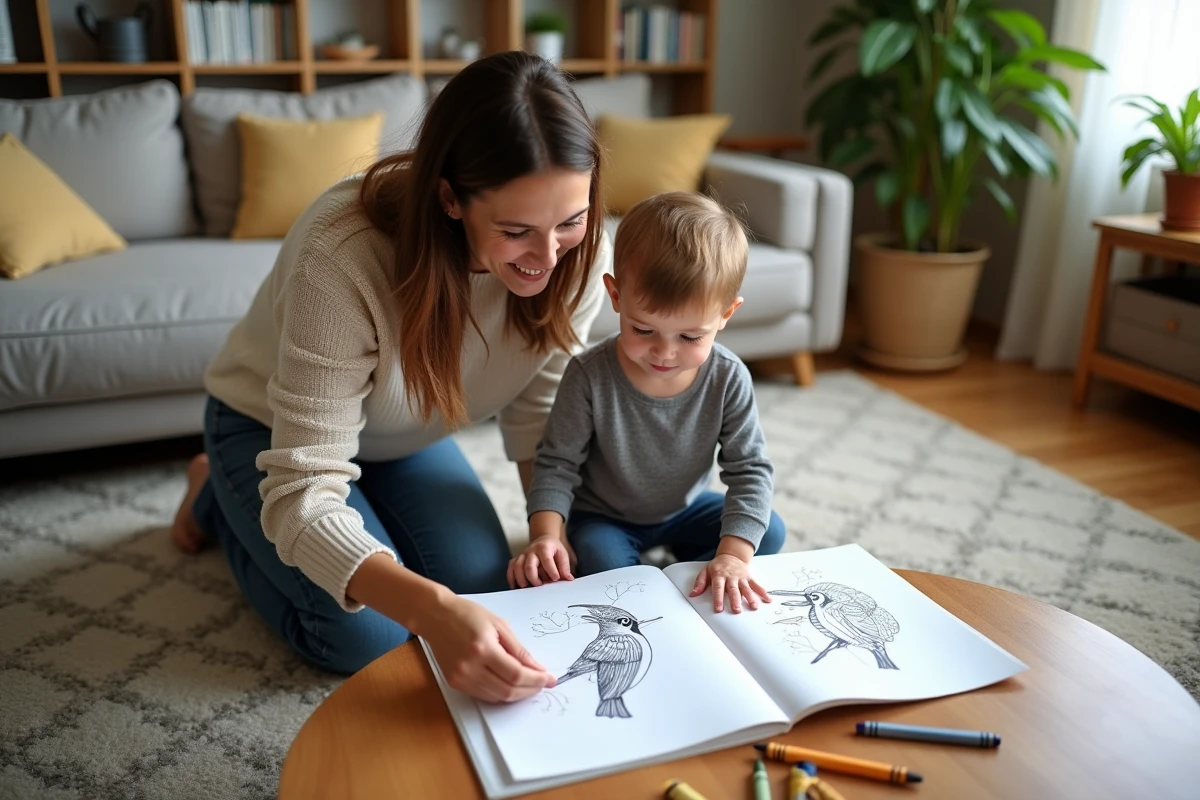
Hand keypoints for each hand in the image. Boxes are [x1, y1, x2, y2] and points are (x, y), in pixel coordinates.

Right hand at [422, 594, 555, 702]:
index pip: (516, 674)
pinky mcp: (455, 683)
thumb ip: (519, 649)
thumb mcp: (499, 625)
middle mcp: (470, 667)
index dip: (536, 679)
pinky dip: (501, 693)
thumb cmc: (468, 614)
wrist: (435, 616)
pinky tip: (511, 684)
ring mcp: (460, 678)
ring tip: (530, 684)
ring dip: (517, 694)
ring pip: (497, 697)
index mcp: (483, 649)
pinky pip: (484, 695)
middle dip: (530, 689)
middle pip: (508, 690)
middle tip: (543, 683)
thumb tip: (537, 668)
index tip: (550, 679)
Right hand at [507, 534, 573, 587]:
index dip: (551, 570)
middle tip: (540, 585)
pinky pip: (511, 568)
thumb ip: (564, 567)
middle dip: (534, 578)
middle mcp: (531, 550)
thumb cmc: (553, 549)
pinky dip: (511, 578)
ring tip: (528, 587)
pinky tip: (516, 586)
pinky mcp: (517, 559)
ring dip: (522, 579)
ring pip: (517, 567)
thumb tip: (568, 579)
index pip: (546, 560)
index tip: (556, 579)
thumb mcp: (562, 554)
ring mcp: (522, 555)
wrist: (543, 540)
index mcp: (544, 547)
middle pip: (529, 565)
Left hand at [690, 553, 770, 613]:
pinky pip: (756, 585)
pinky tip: (768, 599)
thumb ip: (699, 583)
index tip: (718, 609)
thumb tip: (693, 594)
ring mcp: (741, 577)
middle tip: (737, 610)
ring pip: (746, 588)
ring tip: (754, 607)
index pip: (718, 588)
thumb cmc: (718, 566)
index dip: (718, 598)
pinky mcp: (749, 577)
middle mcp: (731, 576)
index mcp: (719, 575)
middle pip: (733, 589)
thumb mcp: (706, 571)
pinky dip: (763, 592)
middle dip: (735, 600)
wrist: (732, 554)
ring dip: (750, 598)